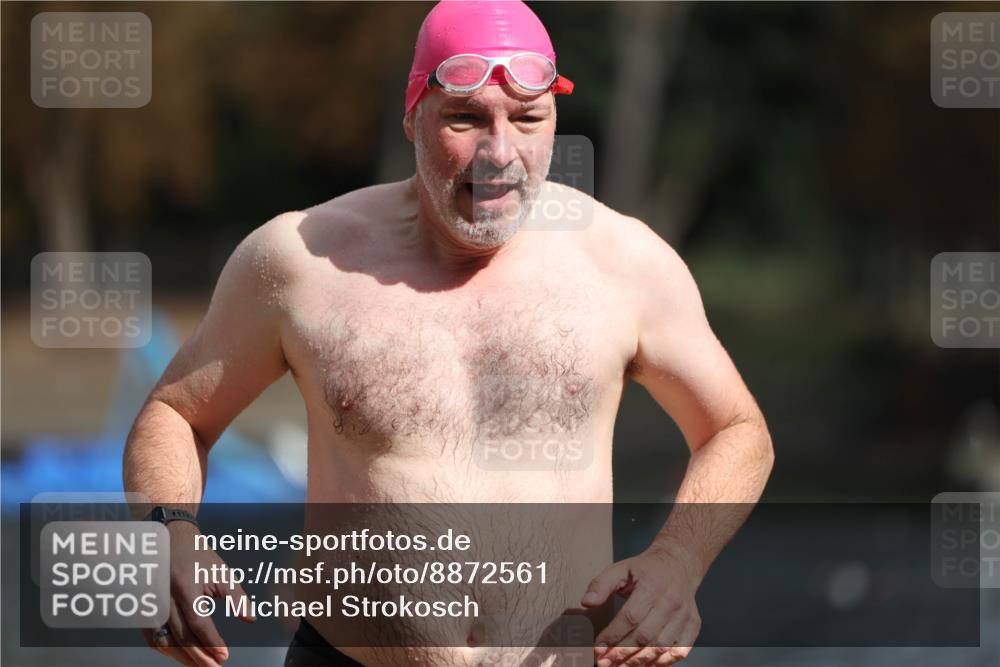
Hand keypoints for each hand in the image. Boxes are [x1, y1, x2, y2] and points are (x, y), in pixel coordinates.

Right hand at [142, 521, 254, 665]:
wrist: (172, 539)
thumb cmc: (199, 557)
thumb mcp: (222, 572)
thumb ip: (236, 597)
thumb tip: (250, 618)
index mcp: (185, 585)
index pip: (198, 622)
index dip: (212, 641)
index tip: (225, 656)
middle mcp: (164, 596)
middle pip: (180, 636)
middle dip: (199, 656)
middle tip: (215, 666)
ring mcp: (151, 603)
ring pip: (163, 641)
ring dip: (182, 658)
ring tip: (202, 665)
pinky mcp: (144, 609)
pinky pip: (153, 637)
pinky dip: (168, 650)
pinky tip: (184, 656)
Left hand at [581, 545, 701, 665]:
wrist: (678, 563)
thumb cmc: (645, 569)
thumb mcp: (620, 569)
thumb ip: (601, 584)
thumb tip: (586, 602)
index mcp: (652, 586)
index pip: (630, 617)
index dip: (612, 635)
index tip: (597, 648)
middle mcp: (671, 602)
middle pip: (645, 636)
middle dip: (622, 653)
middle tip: (604, 663)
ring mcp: (684, 615)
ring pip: (661, 646)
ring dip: (639, 661)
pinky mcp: (693, 625)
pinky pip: (680, 650)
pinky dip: (663, 662)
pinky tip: (646, 665)